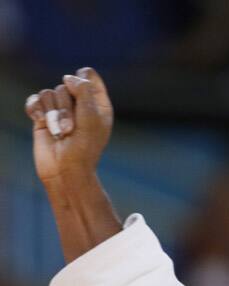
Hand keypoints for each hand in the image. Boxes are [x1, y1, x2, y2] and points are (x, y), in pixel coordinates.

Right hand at [24, 67, 113, 185]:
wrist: (65, 170)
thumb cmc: (84, 145)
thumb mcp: (91, 116)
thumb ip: (83, 91)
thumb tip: (68, 77)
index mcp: (97, 103)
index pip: (88, 76)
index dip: (82, 78)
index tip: (80, 90)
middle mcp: (80, 105)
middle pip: (66, 86)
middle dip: (65, 107)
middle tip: (71, 129)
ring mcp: (60, 111)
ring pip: (49, 93)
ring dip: (52, 113)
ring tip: (59, 133)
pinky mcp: (43, 117)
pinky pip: (34, 100)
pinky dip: (35, 109)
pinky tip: (39, 122)